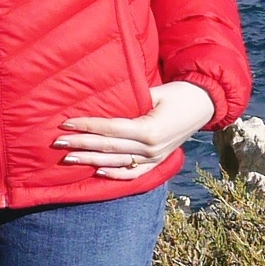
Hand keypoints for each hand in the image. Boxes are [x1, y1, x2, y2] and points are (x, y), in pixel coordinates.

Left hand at [56, 79, 216, 177]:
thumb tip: (104, 98)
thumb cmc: (179, 92)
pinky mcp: (158, 162)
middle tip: (58, 142)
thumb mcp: (156, 91)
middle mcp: (151, 148)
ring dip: (91, 160)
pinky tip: (97, 171)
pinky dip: (116, 174)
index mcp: (149, 129)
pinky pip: (134, 173)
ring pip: (117, 162)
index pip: (110, 129)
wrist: (206, 104)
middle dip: (82, 145)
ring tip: (69, 158)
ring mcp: (155, 158)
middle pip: (109, 147)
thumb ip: (132, 98)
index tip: (66, 123)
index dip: (87, 127)